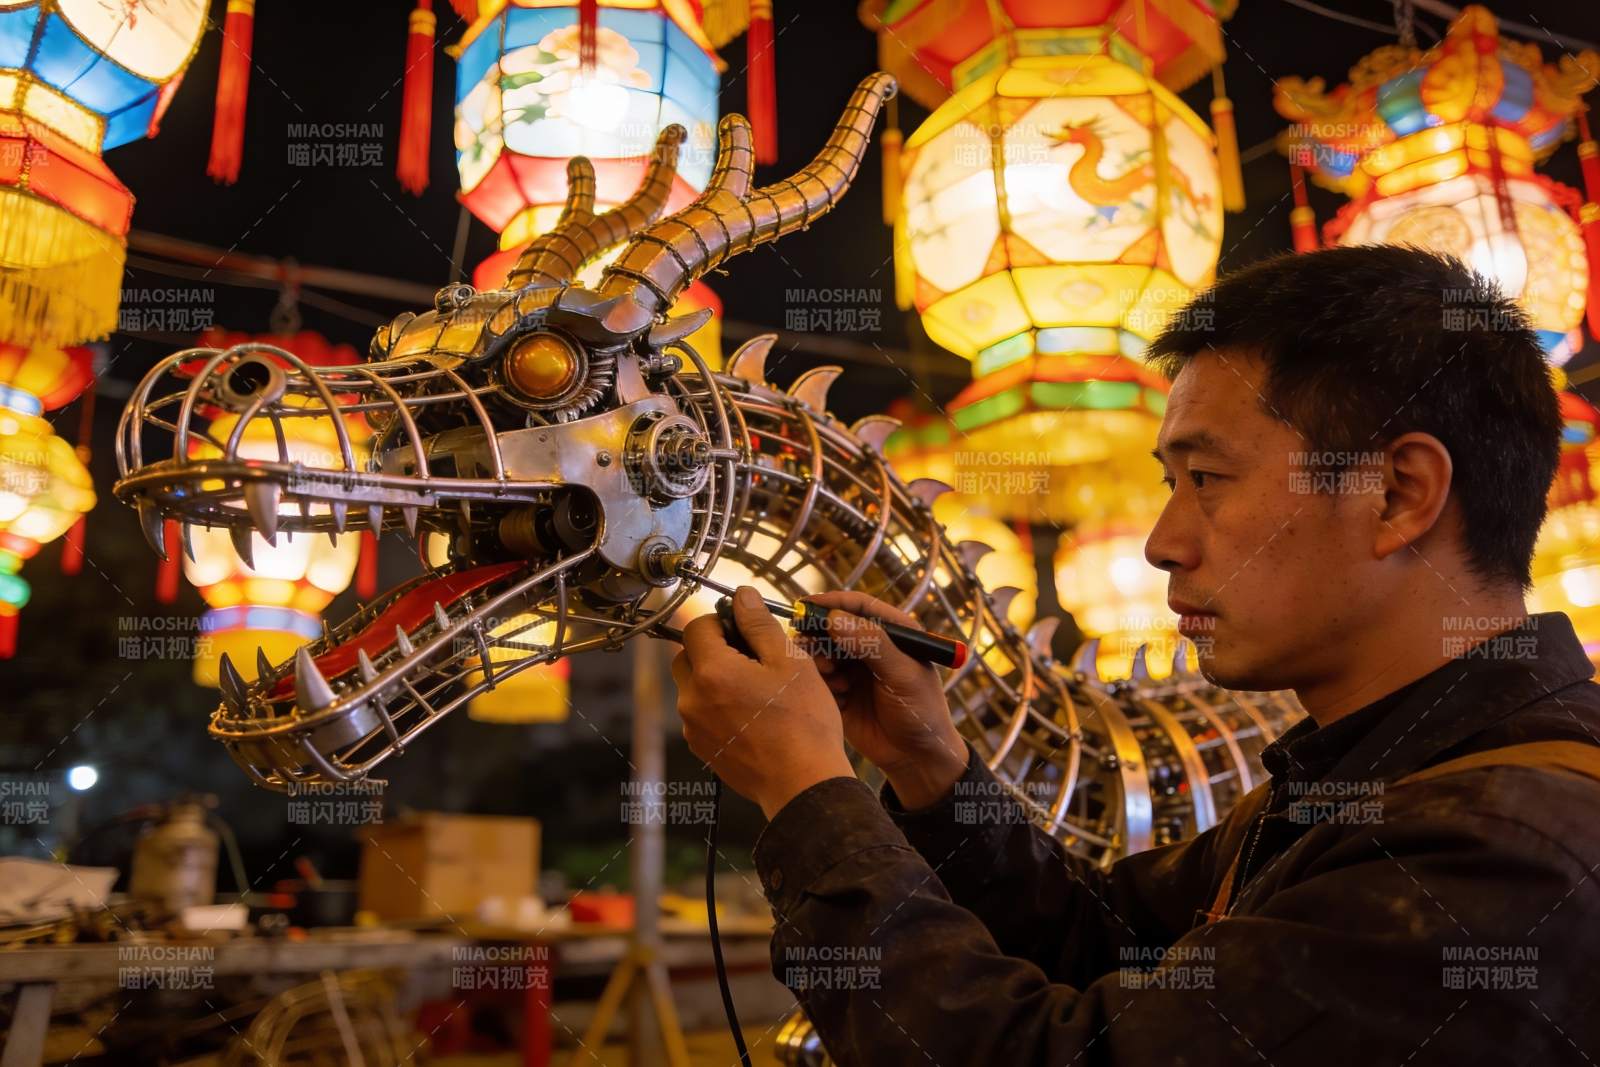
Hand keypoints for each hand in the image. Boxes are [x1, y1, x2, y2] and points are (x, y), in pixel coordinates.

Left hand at [672, 586, 855, 819]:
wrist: (803, 783)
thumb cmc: (802, 723)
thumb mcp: (789, 661)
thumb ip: (759, 624)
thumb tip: (742, 595)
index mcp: (712, 672)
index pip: (696, 627)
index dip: (721, 621)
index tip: (744, 629)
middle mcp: (692, 700)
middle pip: (687, 656)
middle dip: (713, 649)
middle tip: (750, 657)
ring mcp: (694, 727)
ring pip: (693, 687)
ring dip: (715, 678)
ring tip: (756, 688)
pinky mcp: (702, 748)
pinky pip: (701, 714)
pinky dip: (717, 705)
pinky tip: (752, 714)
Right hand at [799, 590, 967, 809]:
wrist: (916, 759)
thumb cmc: (921, 712)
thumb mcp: (902, 674)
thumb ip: (872, 644)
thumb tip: (834, 618)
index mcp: (893, 633)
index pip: (859, 606)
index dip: (833, 603)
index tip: (808, 606)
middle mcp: (870, 647)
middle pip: (834, 627)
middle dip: (820, 636)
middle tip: (812, 649)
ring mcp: (853, 670)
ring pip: (822, 652)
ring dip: (820, 661)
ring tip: (832, 677)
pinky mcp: (839, 692)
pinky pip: (819, 678)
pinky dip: (821, 683)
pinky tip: (838, 696)